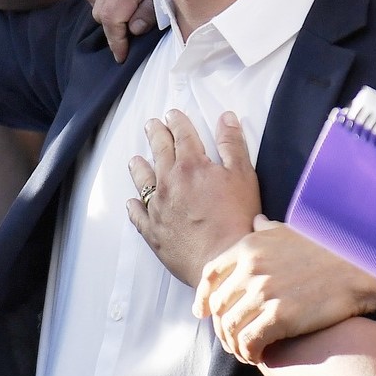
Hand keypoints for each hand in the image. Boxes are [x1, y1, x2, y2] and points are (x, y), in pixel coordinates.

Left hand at [127, 109, 261, 286]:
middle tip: (152, 125)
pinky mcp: (153, 232)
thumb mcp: (243, 175)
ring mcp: (158, 207)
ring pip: (143, 180)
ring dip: (139, 166)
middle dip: (156, 134)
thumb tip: (226, 117)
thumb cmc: (238, 219)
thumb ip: (232, 143)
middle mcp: (170, 182)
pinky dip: (134, 206)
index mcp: (192, 165)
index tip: (173, 114)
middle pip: (160, 151)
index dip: (178, 122)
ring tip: (136, 159)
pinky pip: (138, 215)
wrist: (224, 261)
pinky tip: (131, 202)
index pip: (182, 135)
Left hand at [194, 217, 375, 363]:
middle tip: (234, 338)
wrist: (359, 268)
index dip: (204, 297)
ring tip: (247, 352)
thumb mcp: (291, 230)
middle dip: (222, 326)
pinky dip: (249, 353)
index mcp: (249, 246)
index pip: (210, 275)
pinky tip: (260, 356)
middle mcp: (250, 268)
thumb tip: (256, 221)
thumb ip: (266, 229)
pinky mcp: (279, 316)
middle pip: (219, 305)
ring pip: (230, 327)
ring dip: (235, 344)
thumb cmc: (328, 249)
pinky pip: (248, 342)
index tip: (204, 312)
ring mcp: (263, 291)